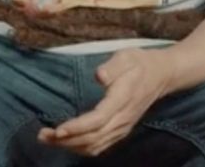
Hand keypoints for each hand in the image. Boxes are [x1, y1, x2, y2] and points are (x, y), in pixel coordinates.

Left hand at [37, 48, 172, 156]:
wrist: (162, 75)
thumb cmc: (140, 63)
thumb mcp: (127, 56)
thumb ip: (113, 66)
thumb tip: (99, 76)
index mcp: (123, 99)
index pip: (98, 119)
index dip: (77, 127)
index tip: (58, 129)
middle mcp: (123, 118)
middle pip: (93, 137)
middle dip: (66, 140)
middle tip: (42, 135)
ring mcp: (123, 127)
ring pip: (95, 145)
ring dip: (70, 146)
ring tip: (47, 139)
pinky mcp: (121, 130)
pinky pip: (100, 146)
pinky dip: (81, 148)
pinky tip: (66, 143)